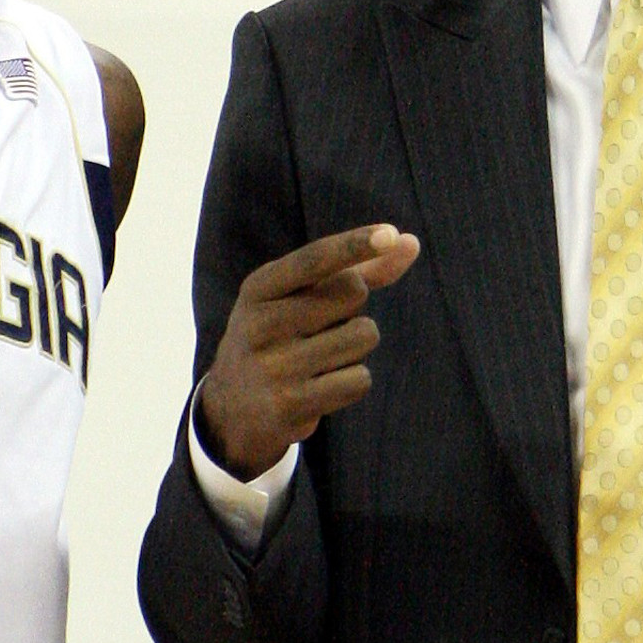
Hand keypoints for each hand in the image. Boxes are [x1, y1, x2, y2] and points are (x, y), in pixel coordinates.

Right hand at [199, 224, 420, 479]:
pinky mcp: (291, 405)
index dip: (354, 245)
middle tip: (322, 329)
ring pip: (363, 336)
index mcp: (258, 288)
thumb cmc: (281, 336)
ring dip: (358, 346)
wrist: (231, 407)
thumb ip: (356, 269)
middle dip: (354, 308)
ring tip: (323, 358)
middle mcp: (261, 323)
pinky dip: (354, 380)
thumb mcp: (299, 297)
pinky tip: (324, 386)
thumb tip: (411, 242)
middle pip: (354, 292)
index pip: (314, 259)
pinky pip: (359, 379)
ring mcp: (274, 367)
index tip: (390, 234)